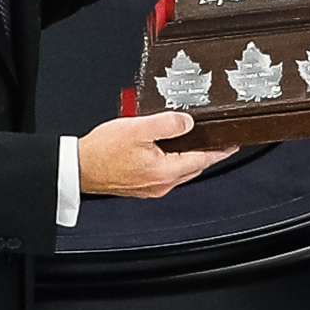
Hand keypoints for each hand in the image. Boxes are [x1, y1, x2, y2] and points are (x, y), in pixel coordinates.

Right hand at [79, 110, 231, 196]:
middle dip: (206, 153)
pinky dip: (172, 160)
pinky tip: (165, 148)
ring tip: (191, 139)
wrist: (78, 168)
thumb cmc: (101, 152)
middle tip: (216, 139)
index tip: (232, 144)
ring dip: (187, 156)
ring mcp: (151, 187)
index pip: (202, 159)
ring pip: (179, 170)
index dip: (220, 150)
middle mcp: (161, 184)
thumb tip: (187, 123)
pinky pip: (165, 172)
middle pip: (193, 166)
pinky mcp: (141, 186)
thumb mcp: (138, 128)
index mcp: (165, 171)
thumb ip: (167, 123)